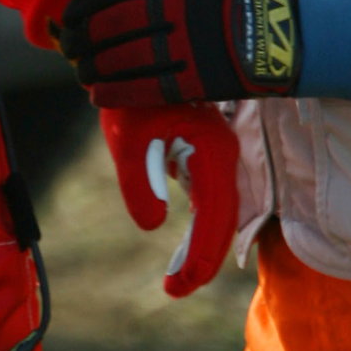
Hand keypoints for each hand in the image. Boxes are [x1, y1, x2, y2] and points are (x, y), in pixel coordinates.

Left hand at [59, 0, 300, 106]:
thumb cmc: (236, 3)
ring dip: (94, 67)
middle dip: (82, 38)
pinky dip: (116, 90)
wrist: (281, 34)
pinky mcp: (194, 78)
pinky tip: (98, 95)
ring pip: (123, 57)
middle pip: (112, 25)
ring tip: (83, 73)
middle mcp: (175, 9)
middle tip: (70, 48)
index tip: (68, 16)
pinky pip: (145, 87)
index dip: (84, 5)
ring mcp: (184, 45)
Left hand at [99, 106, 239, 297]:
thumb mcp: (127, 139)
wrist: (134, 59)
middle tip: (174, 291)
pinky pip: (210, 199)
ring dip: (202, 247)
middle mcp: (223, 155)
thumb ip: (140, 183)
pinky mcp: (206, 154)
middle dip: (202, 261)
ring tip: (177, 279)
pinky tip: (184, 249)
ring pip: (218, 212)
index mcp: (211, 151)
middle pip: (223, 220)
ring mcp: (218, 155)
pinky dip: (199, 228)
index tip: (177, 288)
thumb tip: (154, 225)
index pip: (213, 218)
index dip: (200, 258)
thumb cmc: (130, 97)